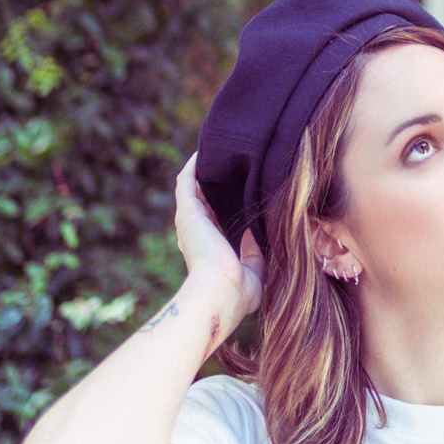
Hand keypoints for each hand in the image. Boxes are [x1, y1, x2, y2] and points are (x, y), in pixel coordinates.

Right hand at [174, 154, 264, 329]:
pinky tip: (205, 152)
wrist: (220, 291)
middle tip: (231, 165)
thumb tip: (257, 234)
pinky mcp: (187, 211)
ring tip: (218, 152)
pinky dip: (193, 167)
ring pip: (191, 189)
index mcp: (209, 248)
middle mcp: (195, 234)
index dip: (224, 204)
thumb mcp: (253, 271)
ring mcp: (188, 222)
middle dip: (215, 184)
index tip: (240, 189)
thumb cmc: (237, 292)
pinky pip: (186, 181)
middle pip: (202, 201)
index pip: (214, 220)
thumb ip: (254, 253)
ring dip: (202, 171)